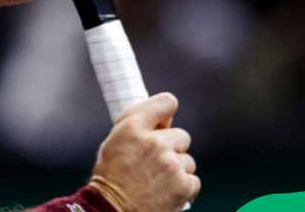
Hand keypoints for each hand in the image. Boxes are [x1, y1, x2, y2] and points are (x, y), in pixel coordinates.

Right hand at [88, 93, 199, 211]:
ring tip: (157, 182)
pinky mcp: (183, 185)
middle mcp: (154, 142)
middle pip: (181, 135)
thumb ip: (138, 125)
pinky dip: (183, 188)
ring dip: (177, 170)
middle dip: (172, 148)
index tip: (165, 120)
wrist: (111, 210)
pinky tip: (165, 192)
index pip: (166, 102)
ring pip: (187, 160)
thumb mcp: (115, 142)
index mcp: (133, 126)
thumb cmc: (111, 177)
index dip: (167, 111)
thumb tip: (166, 119)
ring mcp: (171, 164)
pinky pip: (193, 180)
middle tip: (155, 163)